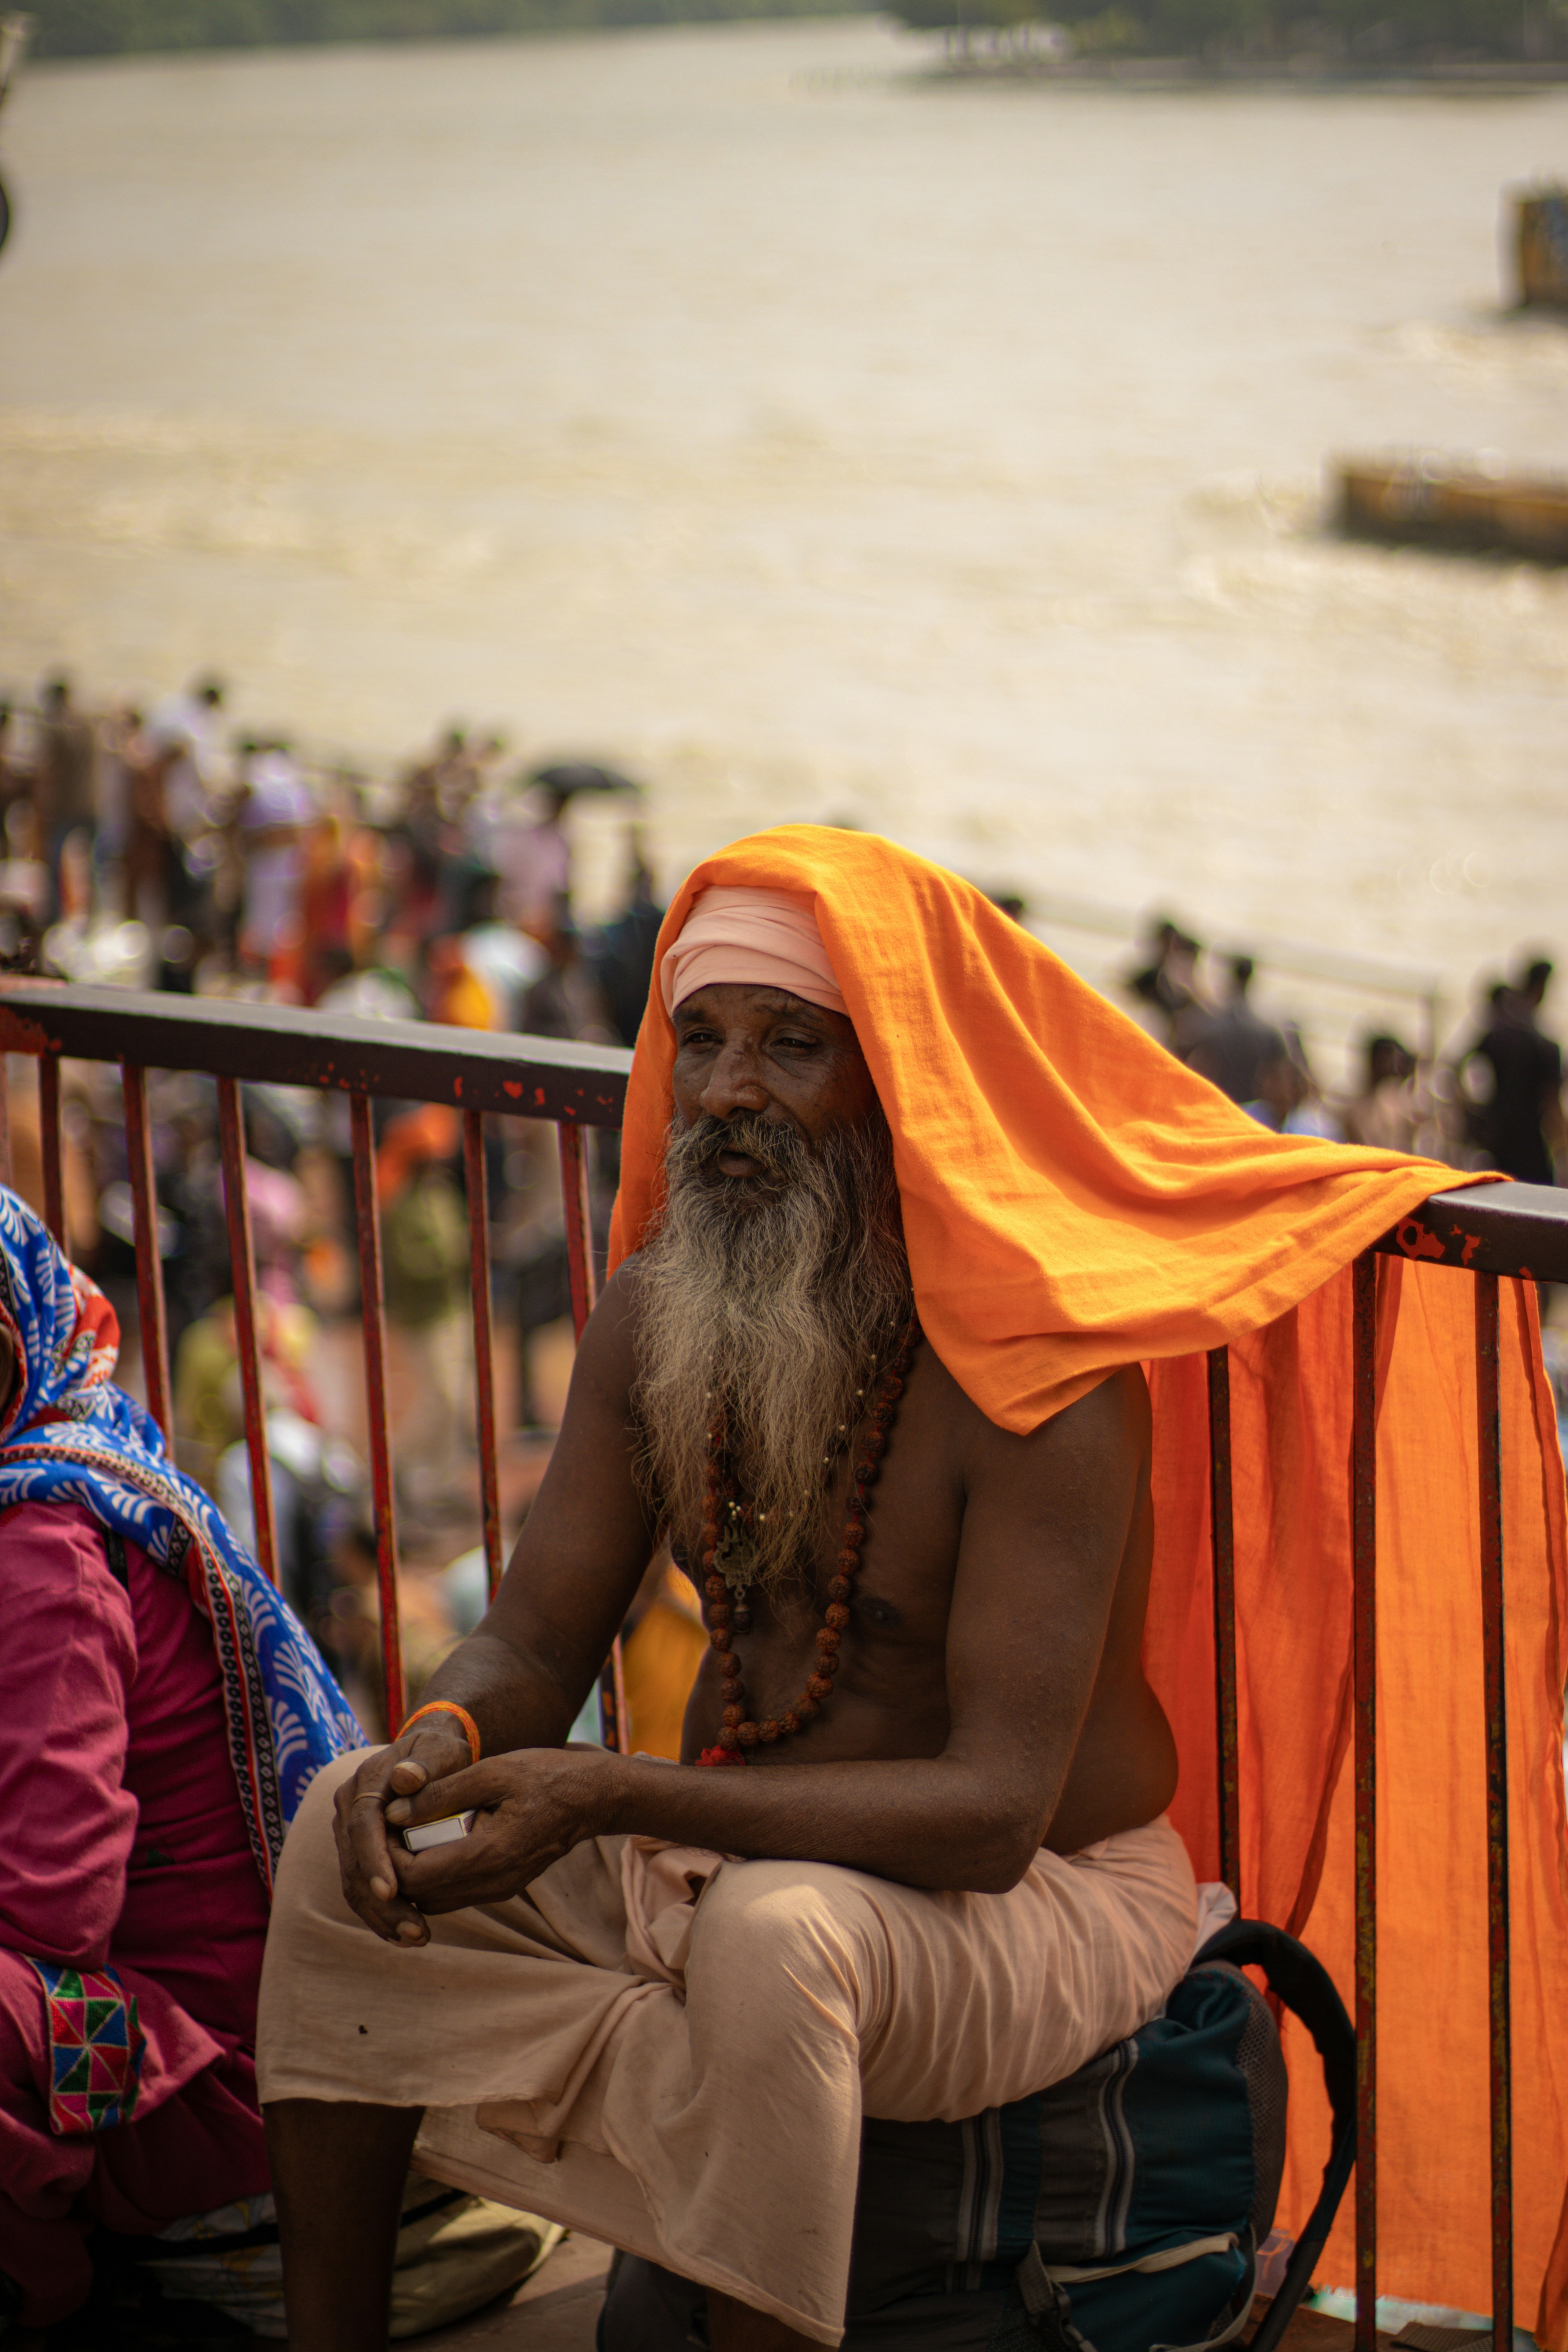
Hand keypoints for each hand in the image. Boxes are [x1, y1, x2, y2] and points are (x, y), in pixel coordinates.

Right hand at [333, 1722, 474, 1944]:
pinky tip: (403, 1933)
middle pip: (354, 1861)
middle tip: (415, 1931)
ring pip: (353, 1881)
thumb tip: (406, 1778)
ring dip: (380, 1915)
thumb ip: (427, 1765)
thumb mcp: (441, 1750)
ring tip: (415, 1938)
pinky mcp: (356, 1850)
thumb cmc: (439, 1752)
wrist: (425, 1754)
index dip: (374, 1859)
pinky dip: (378, 1912)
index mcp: (365, 1782)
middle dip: (381, 1902)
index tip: (391, 1891)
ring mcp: (347, 1830)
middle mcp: (347, 1807)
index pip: (362, 1825)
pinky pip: (360, 1886)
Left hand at [383, 1747, 616, 1939]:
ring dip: (417, 1874)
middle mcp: (493, 1883)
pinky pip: (456, 1892)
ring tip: (414, 1832)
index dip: (391, 1856)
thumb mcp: (493, 1771)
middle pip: (421, 1895)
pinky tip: (438, 1839)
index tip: (389, 1822)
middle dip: (398, 1868)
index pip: (416, 1877)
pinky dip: (437, 1874)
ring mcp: (500, 1889)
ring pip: (436, 1899)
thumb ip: (441, 1793)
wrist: (592, 1797)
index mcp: (489, 1854)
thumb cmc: (545, 1776)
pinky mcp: (504, 1886)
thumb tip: (393, 1810)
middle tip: (395, 1828)